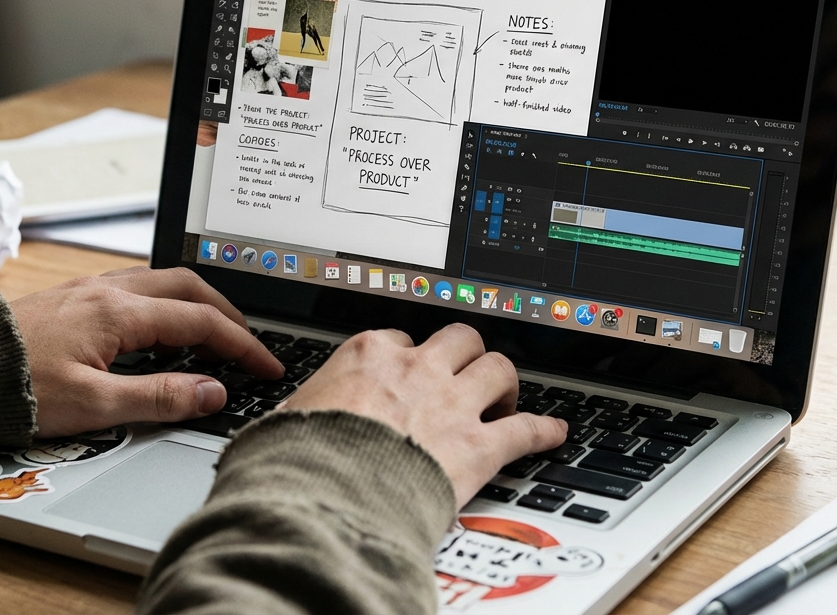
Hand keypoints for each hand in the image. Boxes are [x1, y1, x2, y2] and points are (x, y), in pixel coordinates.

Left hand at [10, 267, 282, 437]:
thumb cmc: (12, 388)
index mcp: (119, 312)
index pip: (202, 323)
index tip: (266, 367)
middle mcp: (107, 290)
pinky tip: (156, 335)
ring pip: (160, 282)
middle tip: (247, 345)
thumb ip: (160, 397)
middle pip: (188, 287)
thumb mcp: (95, 406)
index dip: (242, 346)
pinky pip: (134, 288)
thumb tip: (213, 392)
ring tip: (209, 338)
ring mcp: (88, 289)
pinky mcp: (71, 297)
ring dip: (194, 305)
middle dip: (227, 314)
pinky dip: (163, 306)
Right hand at [283, 324, 565, 507]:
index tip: (409, 370)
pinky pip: (526, 428)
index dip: (408, 357)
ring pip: (498, 367)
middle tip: (464, 375)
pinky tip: (553, 433)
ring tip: (502, 399)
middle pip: (459, 338)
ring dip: (504, 382)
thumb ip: (300, 412)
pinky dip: (543, 430)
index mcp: (368, 356)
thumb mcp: (286, 420)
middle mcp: (416, 370)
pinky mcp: (479, 446)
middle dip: (466, 354)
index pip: (399, 338)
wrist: (327, 498)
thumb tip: (283, 423)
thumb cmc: (300, 462)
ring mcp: (452, 404)